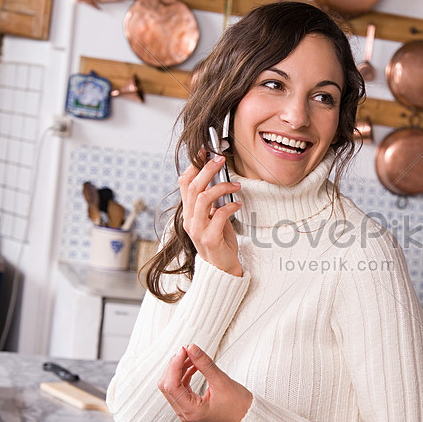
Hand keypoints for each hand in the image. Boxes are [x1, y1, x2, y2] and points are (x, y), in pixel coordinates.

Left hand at [158, 345, 252, 421]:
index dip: (175, 365)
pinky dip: (184, 374)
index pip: (172, 386)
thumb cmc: (237, 405)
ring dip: (179, 369)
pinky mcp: (189, 405)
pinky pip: (180, 387)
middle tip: (187, 350)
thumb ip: (204, 364)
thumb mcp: (221, 381)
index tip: (184, 350)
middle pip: (167, 385)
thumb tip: (192, 348)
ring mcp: (185, 409)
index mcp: (191, 411)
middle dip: (175, 366)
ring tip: (192, 356)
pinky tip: (194, 365)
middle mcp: (184, 412)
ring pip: (172, 385)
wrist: (246, 417)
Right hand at [178, 156, 242, 275]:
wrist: (221, 269)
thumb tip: (220, 179)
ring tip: (235, 186)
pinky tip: (238, 205)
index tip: (205, 152)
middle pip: (193, 186)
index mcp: (188, 213)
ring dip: (221, 187)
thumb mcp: (213, 218)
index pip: (184, 183)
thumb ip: (212, 203)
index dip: (193, 165)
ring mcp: (197, 229)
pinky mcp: (209, 238)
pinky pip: (219, 214)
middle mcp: (189, 220)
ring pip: (203, 198)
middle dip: (207, 169)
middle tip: (220, 159)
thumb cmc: (219, 242)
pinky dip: (230, 206)